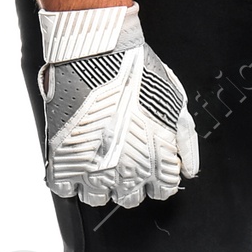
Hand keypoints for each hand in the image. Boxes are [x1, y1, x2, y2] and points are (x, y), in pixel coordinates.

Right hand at [37, 3, 199, 205]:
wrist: (97, 52)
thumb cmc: (138, 71)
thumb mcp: (174, 100)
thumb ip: (184, 140)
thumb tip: (189, 168)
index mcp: (156, 160)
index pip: (162, 191)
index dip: (159, 178)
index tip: (152, 166)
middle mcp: (125, 172)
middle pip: (130, 199)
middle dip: (131, 181)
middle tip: (124, 157)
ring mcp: (91, 169)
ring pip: (97, 198)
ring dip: (100, 183)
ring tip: (99, 158)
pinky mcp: (62, 160)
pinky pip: (66, 188)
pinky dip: (70, 179)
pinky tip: (78, 159)